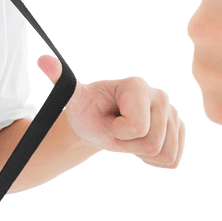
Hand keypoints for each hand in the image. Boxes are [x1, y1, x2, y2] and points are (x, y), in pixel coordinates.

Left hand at [37, 55, 184, 168]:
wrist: (101, 122)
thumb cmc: (88, 110)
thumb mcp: (74, 99)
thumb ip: (62, 80)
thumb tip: (42, 60)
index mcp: (138, 86)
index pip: (137, 129)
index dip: (117, 134)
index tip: (108, 121)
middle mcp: (160, 96)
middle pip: (153, 144)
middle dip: (129, 146)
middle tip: (117, 131)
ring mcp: (173, 112)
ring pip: (165, 154)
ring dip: (140, 154)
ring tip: (128, 137)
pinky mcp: (179, 129)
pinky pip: (173, 159)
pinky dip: (154, 161)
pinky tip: (140, 145)